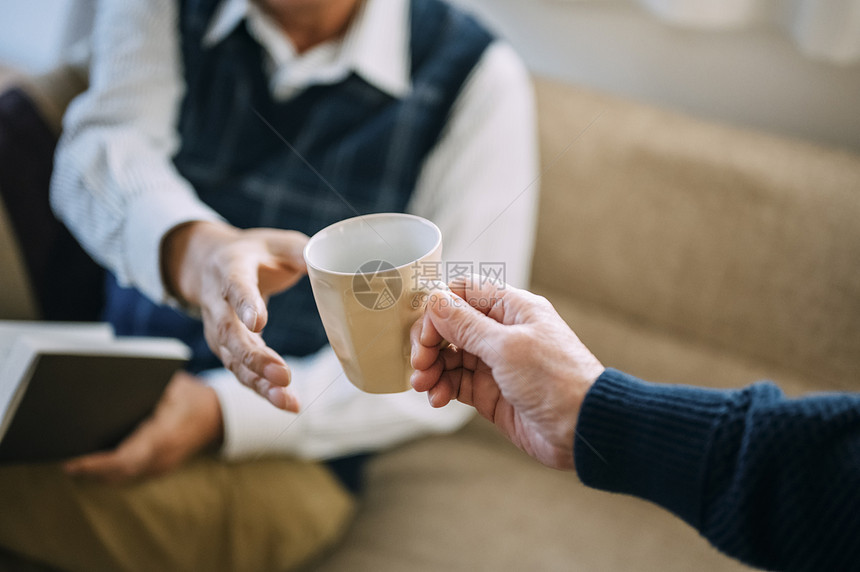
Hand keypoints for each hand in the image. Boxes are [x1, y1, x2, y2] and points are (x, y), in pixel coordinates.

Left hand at [62, 372, 222, 483]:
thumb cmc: (191, 395)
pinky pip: (129, 473)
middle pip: (118, 473)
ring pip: (121, 476)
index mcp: (165, 435)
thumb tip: (104, 385)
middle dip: (89, 469)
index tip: (72, 461)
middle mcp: (162, 456)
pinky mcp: (158, 467)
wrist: (218, 416)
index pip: (126, 458)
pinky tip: (93, 459)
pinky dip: (110, 469)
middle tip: (63, 458)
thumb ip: (143, 388)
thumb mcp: (172, 384)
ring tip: (72, 459)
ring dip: (97, 471)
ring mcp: (161, 466)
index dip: (97, 464)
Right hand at [163, 221, 307, 410]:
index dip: (246, 304)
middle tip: (282, 375)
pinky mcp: (225, 349)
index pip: (235, 286)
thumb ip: (301, 251)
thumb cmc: (253, 253)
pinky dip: (262, 389)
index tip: (258, 323)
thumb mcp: (276, 242)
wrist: (208, 263)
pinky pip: (240, 371)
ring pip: (233, 360)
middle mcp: (218, 302)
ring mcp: (217, 329)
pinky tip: (287, 403)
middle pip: (229, 333)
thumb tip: (329, 266)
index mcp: (231, 268)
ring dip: (259, 382)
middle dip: (254, 357)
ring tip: (286, 400)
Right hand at [410, 276, 603, 469]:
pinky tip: (437, 398)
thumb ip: (467, 325)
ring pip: (450, 356)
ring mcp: (496, 363)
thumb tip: (436, 300)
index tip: (427, 334)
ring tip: (424, 385)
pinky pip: (456, 382)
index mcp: (512, 309)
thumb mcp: (507, 347)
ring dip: (432, 368)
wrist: (583, 430)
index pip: (463, 293)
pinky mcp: (491, 392)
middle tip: (420, 363)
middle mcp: (502, 332)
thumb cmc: (557, 381)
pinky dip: (442, 388)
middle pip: (451, 325)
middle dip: (430, 342)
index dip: (439, 310)